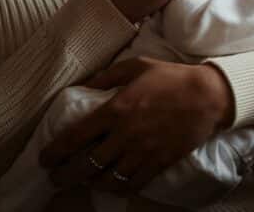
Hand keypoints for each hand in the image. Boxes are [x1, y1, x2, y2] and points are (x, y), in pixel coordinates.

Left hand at [39, 57, 234, 194]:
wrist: (208, 95)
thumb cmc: (171, 77)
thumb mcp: (137, 65)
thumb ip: (107, 75)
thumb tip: (84, 85)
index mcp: (116, 109)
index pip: (76, 137)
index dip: (55, 151)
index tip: (45, 159)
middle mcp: (125, 134)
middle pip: (86, 164)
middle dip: (66, 175)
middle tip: (56, 178)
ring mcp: (143, 151)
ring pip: (108, 178)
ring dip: (90, 183)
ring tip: (83, 181)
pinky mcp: (159, 162)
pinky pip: (133, 183)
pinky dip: (118, 187)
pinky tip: (111, 185)